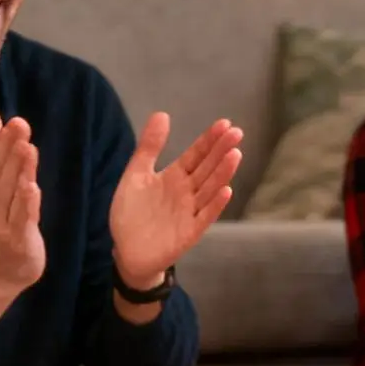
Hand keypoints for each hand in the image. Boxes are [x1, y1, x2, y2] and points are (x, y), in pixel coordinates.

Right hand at [0, 112, 44, 335]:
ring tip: (26, 147)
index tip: (3, 119)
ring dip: (19, 170)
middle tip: (20, 125)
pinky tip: (32, 187)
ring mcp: (3, 223)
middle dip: (9, 148)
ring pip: (11, 193)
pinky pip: (22, 219)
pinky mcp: (19, 239)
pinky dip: (26, 203)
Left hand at [109, 112, 242, 285]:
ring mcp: (190, 212)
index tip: (225, 123)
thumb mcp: (136, 174)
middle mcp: (186, 192)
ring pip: (209, 189)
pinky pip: (204, 217)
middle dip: (221, 151)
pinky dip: (215, 205)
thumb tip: (163, 115)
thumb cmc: (132, 214)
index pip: (196, 155)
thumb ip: (149, 147)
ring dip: (223, 173)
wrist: (127, 251)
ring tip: (235, 155)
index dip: (209, 140)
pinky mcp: (189, 233)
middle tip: (237, 133)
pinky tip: (226, 191)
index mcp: (175, 177)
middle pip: (207, 168)